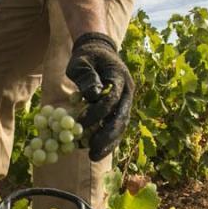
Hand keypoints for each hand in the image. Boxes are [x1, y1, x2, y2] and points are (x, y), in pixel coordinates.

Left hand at [65, 32, 132, 160]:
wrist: (98, 51)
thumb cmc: (86, 57)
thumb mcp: (81, 61)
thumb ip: (86, 77)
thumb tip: (93, 95)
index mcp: (120, 78)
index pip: (111, 100)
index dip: (97, 113)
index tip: (80, 123)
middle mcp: (127, 92)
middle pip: (121, 118)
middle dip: (106, 137)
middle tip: (92, 151)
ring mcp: (126, 102)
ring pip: (120, 126)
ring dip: (108, 143)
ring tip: (93, 156)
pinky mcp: (120, 109)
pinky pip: (116, 127)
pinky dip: (107, 140)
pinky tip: (95, 151)